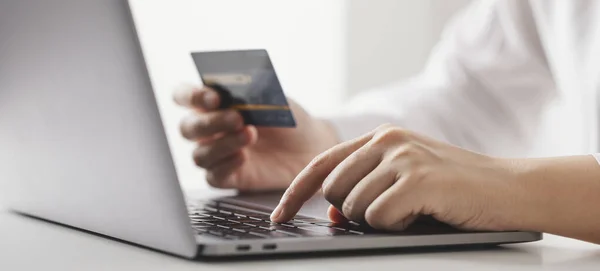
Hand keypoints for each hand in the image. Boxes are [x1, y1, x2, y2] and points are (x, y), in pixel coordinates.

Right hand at [174, 85, 339, 190]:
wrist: (309, 146)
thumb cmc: (286, 117)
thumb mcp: (273, 99)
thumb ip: (253, 92)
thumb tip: (240, 87)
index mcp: (210, 103)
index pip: (184, 96)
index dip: (192, 96)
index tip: (214, 97)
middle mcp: (207, 129)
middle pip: (188, 128)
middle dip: (211, 122)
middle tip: (237, 118)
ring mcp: (215, 154)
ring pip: (199, 155)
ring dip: (222, 144)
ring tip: (249, 135)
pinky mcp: (227, 177)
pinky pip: (213, 176)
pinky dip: (225, 166)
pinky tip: (243, 158)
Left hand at [271, 124, 523, 231]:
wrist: (509, 188)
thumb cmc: (455, 188)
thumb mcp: (404, 181)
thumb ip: (366, 188)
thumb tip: (334, 213)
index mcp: (380, 137)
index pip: (322, 164)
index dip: (296, 192)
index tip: (280, 216)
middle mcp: (387, 140)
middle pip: (333, 191)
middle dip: (353, 211)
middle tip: (390, 210)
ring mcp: (402, 157)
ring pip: (354, 207)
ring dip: (379, 219)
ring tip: (414, 209)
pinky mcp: (418, 179)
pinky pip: (378, 218)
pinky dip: (397, 226)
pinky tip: (423, 213)